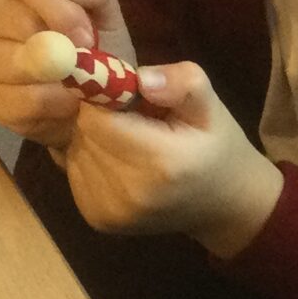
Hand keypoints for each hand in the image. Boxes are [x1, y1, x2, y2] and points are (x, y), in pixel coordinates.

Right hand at [0, 0, 135, 147]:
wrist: (95, 99)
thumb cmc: (96, 44)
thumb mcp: (105, 7)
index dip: (57, 8)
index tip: (86, 35)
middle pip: (17, 22)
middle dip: (62, 46)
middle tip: (87, 61)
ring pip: (17, 64)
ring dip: (60, 79)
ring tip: (77, 81)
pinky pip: (22, 100)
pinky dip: (54, 104)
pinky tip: (64, 101)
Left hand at [63, 62, 284, 254]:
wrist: (223, 206)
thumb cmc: (217, 148)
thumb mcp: (211, 106)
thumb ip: (183, 83)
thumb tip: (142, 79)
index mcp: (158, 162)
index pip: (94, 117)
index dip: (103, 96)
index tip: (126, 94)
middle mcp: (128, 193)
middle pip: (82, 133)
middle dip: (99, 116)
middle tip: (133, 117)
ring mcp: (109, 211)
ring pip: (74, 150)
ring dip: (94, 138)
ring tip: (130, 140)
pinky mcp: (98, 219)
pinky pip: (76, 170)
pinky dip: (92, 158)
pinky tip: (120, 160)